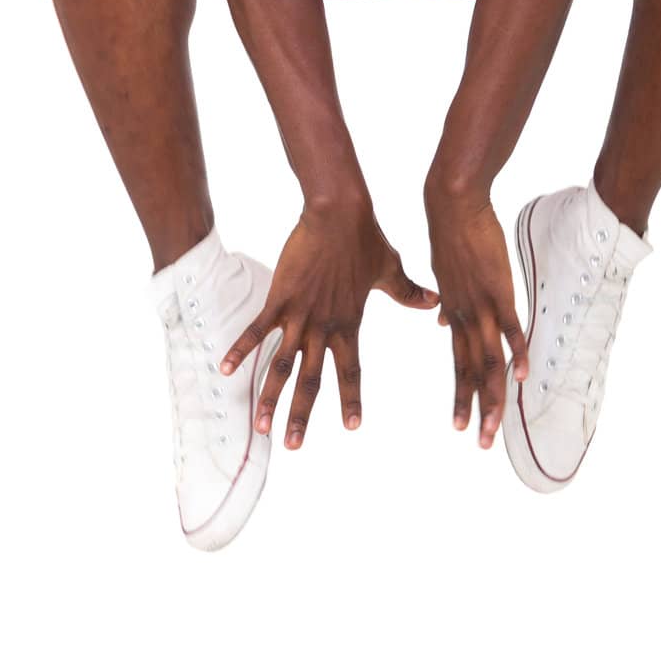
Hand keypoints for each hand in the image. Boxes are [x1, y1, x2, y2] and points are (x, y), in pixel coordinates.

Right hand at [218, 196, 438, 448]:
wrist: (340, 213)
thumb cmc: (366, 238)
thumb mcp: (391, 269)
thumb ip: (408, 292)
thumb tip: (434, 302)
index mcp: (350, 323)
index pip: (351, 370)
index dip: (351, 398)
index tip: (353, 426)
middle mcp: (324, 326)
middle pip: (311, 379)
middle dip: (301, 414)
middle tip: (294, 446)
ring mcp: (300, 313)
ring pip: (281, 364)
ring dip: (270, 395)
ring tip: (262, 426)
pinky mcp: (279, 296)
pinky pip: (257, 329)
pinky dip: (241, 350)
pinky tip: (226, 370)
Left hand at [424, 186, 529, 447]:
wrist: (451, 205)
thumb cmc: (450, 234)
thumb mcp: (442, 275)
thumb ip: (444, 303)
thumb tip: (440, 323)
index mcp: (453, 312)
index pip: (460, 362)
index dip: (462, 393)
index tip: (461, 423)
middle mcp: (464, 316)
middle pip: (472, 370)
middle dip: (476, 408)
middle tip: (480, 442)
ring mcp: (482, 305)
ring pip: (488, 359)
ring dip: (493, 395)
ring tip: (494, 425)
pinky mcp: (498, 290)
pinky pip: (509, 327)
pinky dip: (517, 352)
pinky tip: (523, 375)